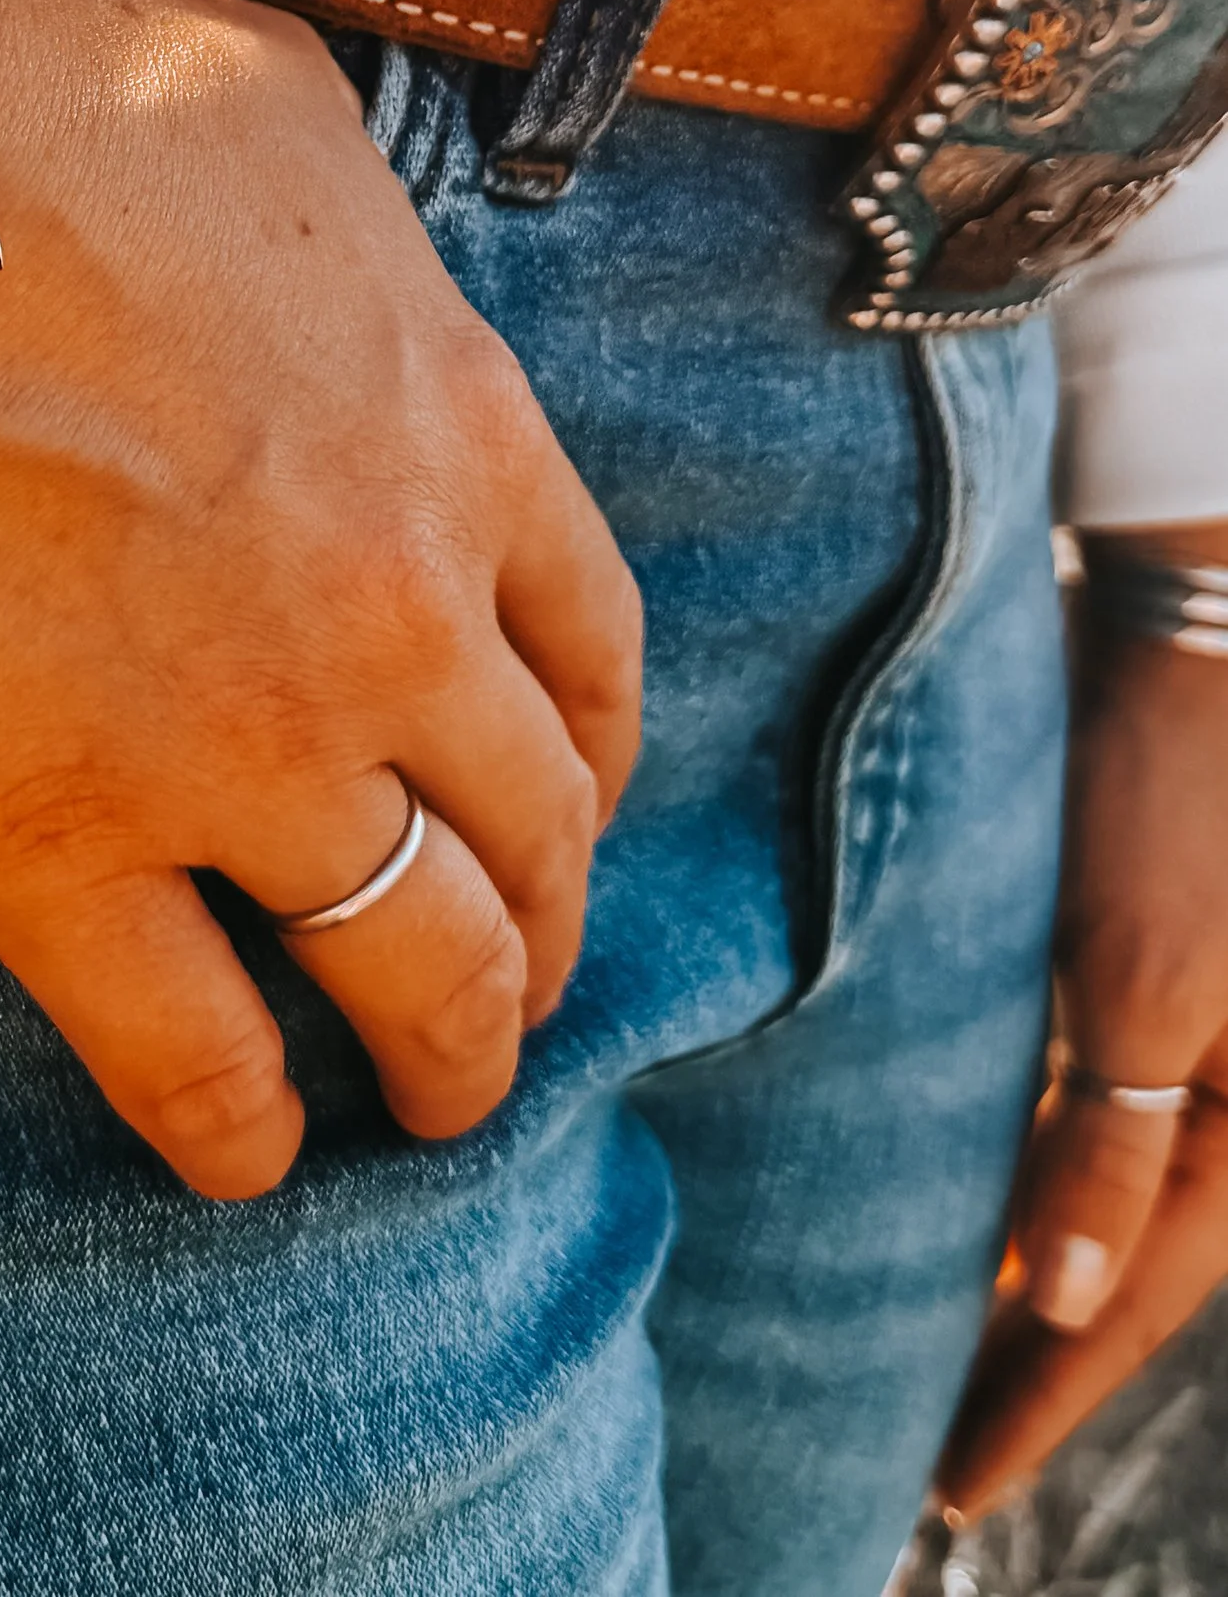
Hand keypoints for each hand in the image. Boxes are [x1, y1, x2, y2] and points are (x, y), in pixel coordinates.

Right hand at [0, 0, 643, 1198]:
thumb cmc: (2, 73)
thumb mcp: (273, 109)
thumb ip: (364, 251)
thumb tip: (362, 308)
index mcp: (453, 423)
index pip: (591, 649)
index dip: (584, 756)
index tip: (552, 805)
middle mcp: (391, 607)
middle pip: (532, 833)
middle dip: (537, 927)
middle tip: (502, 980)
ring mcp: (233, 741)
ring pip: (413, 969)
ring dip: (441, 1052)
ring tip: (418, 1099)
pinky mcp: (43, 840)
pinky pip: (189, 1054)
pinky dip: (237, 1133)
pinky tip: (241, 1157)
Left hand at [935, 532, 1227, 1518]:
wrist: (1181, 626)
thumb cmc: (1172, 795)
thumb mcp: (1136, 978)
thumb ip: (1104, 1142)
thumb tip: (1051, 1298)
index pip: (1135, 1298)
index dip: (1043, 1397)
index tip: (947, 1488)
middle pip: (1121, 1258)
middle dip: (1034, 1357)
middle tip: (929, 1450)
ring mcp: (1185, 1023)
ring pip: (1096, 1184)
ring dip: (1022, 1264)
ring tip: (931, 1345)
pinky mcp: (1130, 959)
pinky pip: (1080, 1103)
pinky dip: (1022, 1164)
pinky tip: (960, 1199)